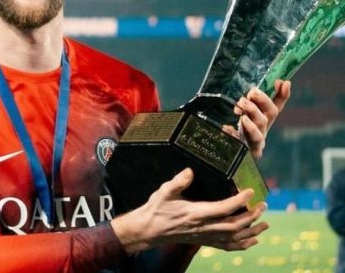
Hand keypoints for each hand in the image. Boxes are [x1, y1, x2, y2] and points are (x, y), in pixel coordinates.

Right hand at [110, 169, 268, 254]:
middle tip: (263, 205)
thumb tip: (190, 171)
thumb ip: (178, 181)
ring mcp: (205, 236)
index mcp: (195, 213)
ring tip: (266, 223)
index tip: (251, 191)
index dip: (239, 201)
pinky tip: (253, 240)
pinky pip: (227, 246)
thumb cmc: (157, 209)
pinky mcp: (204, 240)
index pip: (223, 208)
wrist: (150, 230)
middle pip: (234, 224)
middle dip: (252, 216)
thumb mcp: (164, 191)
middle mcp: (203, 227)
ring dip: (252, 231)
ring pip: (234, 237)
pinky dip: (243, 244)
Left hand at [226, 79, 290, 158]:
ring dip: (251, 114)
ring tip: (240, 105)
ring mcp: (256, 140)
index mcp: (266, 119)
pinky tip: (226, 127)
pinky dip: (234, 134)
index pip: (277, 105)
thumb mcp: (249, 113)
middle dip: (263, 101)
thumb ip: (255, 100)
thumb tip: (271, 83)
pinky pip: (242, 142)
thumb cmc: (244, 130)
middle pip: (271, 114)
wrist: (238, 156)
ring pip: (259, 127)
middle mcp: (264, 128)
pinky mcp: (246, 149)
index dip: (283, 95)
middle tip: (252, 91)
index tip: (283, 82)